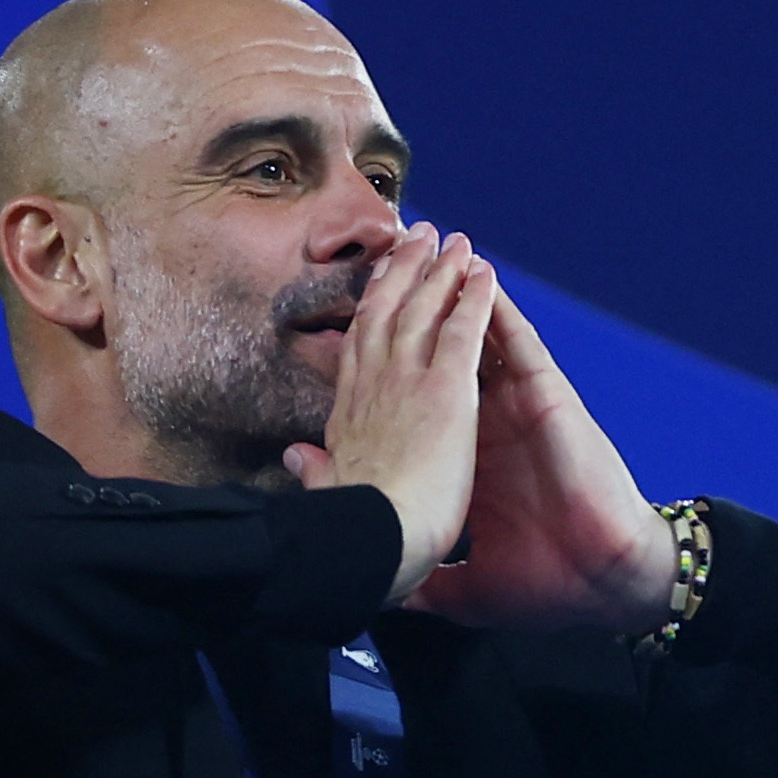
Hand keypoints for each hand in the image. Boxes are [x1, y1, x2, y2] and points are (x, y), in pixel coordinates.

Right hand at [284, 223, 493, 603]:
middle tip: (416, 236)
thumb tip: (294, 457)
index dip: (369, 309)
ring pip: (422, 310)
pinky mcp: (445, 390)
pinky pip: (462, 329)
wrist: (377, 541)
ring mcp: (407, 382)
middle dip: (402, 271)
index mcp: (348, 415)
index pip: (359, 348)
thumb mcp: (325, 493)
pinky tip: (483, 271)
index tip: (378, 281)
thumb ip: (313, 470)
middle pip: (385, 312)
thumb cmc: (354, 532)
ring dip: (439, 271)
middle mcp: (372, 387)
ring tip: (452, 240)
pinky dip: (473, 297)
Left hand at [403, 278, 675, 631]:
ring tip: (428, 249)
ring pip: (477, 337)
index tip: (351, 337)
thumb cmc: (540, 583)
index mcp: (461, 459)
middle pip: (437, 352)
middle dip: (412, 307)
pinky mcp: (547, 402)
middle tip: (384, 264)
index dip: (385, 365)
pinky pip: (521, 347)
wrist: (598, 586)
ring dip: (455, 292)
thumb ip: (415, 580)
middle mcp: (484, 425)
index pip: (414, 400)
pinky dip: (502, 311)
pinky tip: (482, 278)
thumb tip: (378, 584)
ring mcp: (516, 409)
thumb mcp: (456, 587)